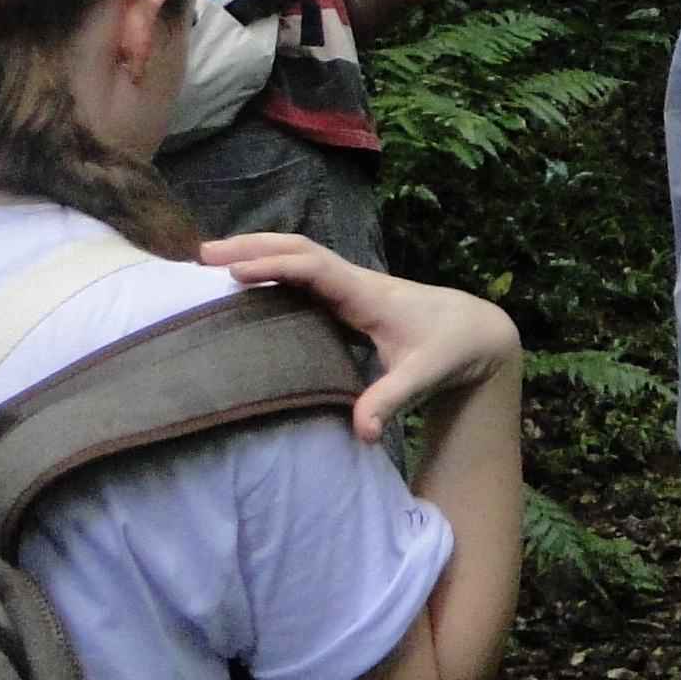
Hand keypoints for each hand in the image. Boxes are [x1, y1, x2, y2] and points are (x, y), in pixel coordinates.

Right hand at [200, 233, 522, 443]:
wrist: (476, 331)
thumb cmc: (450, 350)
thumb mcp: (423, 377)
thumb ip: (391, 401)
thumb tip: (362, 433)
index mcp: (369, 295)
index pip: (316, 269)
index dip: (276, 266)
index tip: (236, 272)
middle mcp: (356, 281)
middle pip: (300, 249)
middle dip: (253, 246)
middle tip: (204, 254)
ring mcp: (351, 285)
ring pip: (300, 255)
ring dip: (259, 250)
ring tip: (211, 258)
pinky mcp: (349, 296)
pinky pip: (305, 273)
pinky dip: (273, 267)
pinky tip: (247, 279)